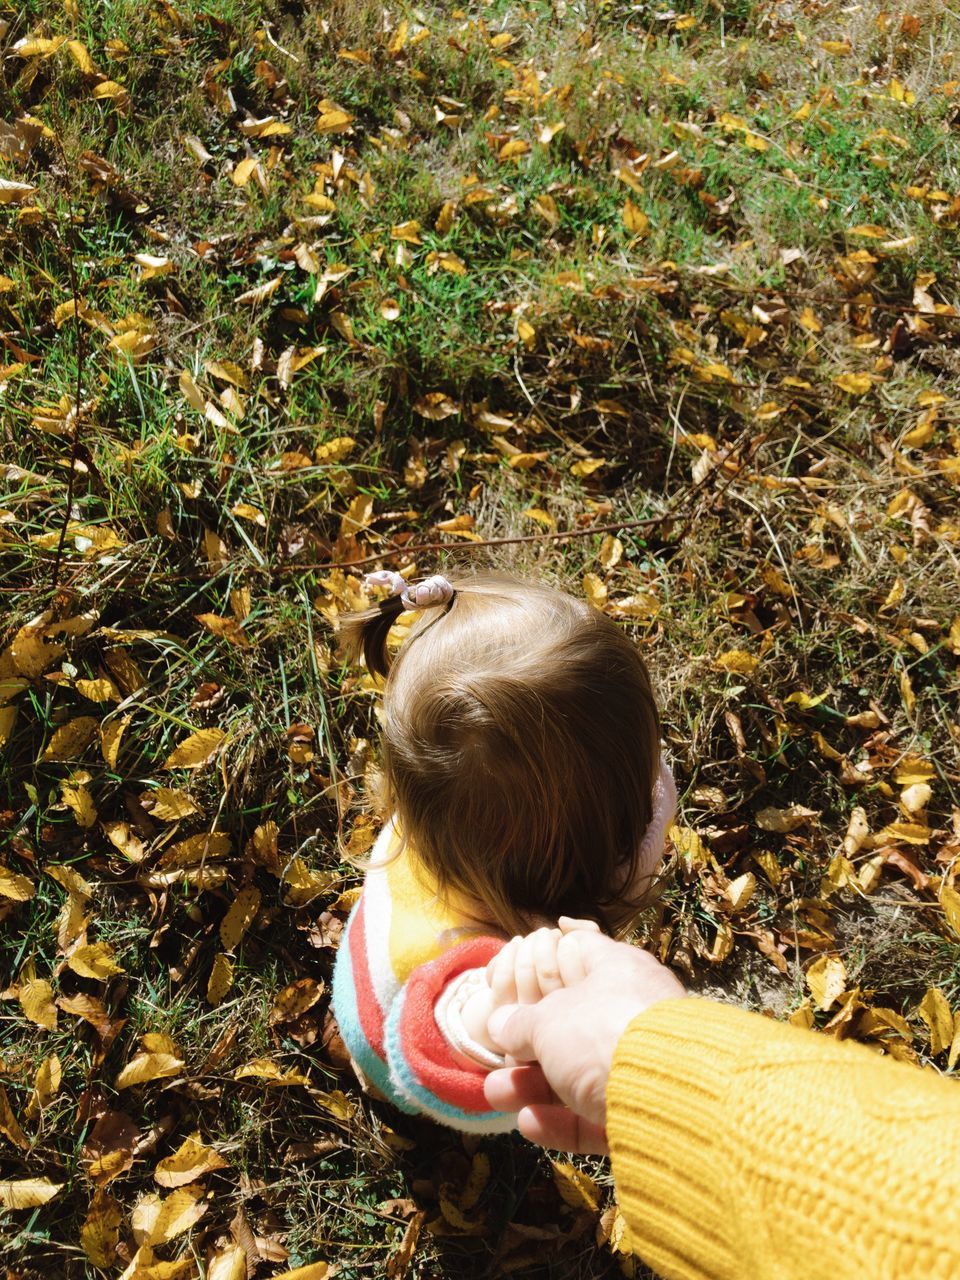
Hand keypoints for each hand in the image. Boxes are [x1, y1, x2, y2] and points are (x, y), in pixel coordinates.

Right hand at [483, 932, 684, 1152]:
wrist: (668, 1096)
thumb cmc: (602, 1031)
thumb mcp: (548, 1020)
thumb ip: (520, 1023)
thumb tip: (500, 1024)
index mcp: (619, 971)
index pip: (581, 950)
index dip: (548, 955)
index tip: (522, 964)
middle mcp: (633, 1012)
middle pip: (573, 1023)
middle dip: (528, 1044)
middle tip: (496, 1055)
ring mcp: (642, 1065)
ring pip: (579, 1074)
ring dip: (534, 1085)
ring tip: (496, 1094)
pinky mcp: (645, 1112)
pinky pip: (596, 1113)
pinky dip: (561, 1120)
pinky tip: (528, 1123)